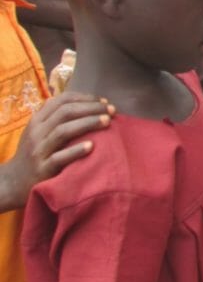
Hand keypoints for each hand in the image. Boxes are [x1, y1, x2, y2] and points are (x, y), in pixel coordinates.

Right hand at [0, 93, 113, 211]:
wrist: (11, 183)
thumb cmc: (33, 153)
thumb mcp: (39, 131)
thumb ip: (56, 117)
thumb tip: (88, 103)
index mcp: (37, 120)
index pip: (61, 101)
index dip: (85, 98)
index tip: (104, 100)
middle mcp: (36, 133)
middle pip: (65, 113)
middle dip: (91, 108)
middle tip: (112, 109)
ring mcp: (38, 151)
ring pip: (63, 131)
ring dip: (88, 123)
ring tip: (107, 121)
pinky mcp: (42, 170)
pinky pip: (59, 158)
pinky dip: (76, 151)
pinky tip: (92, 146)